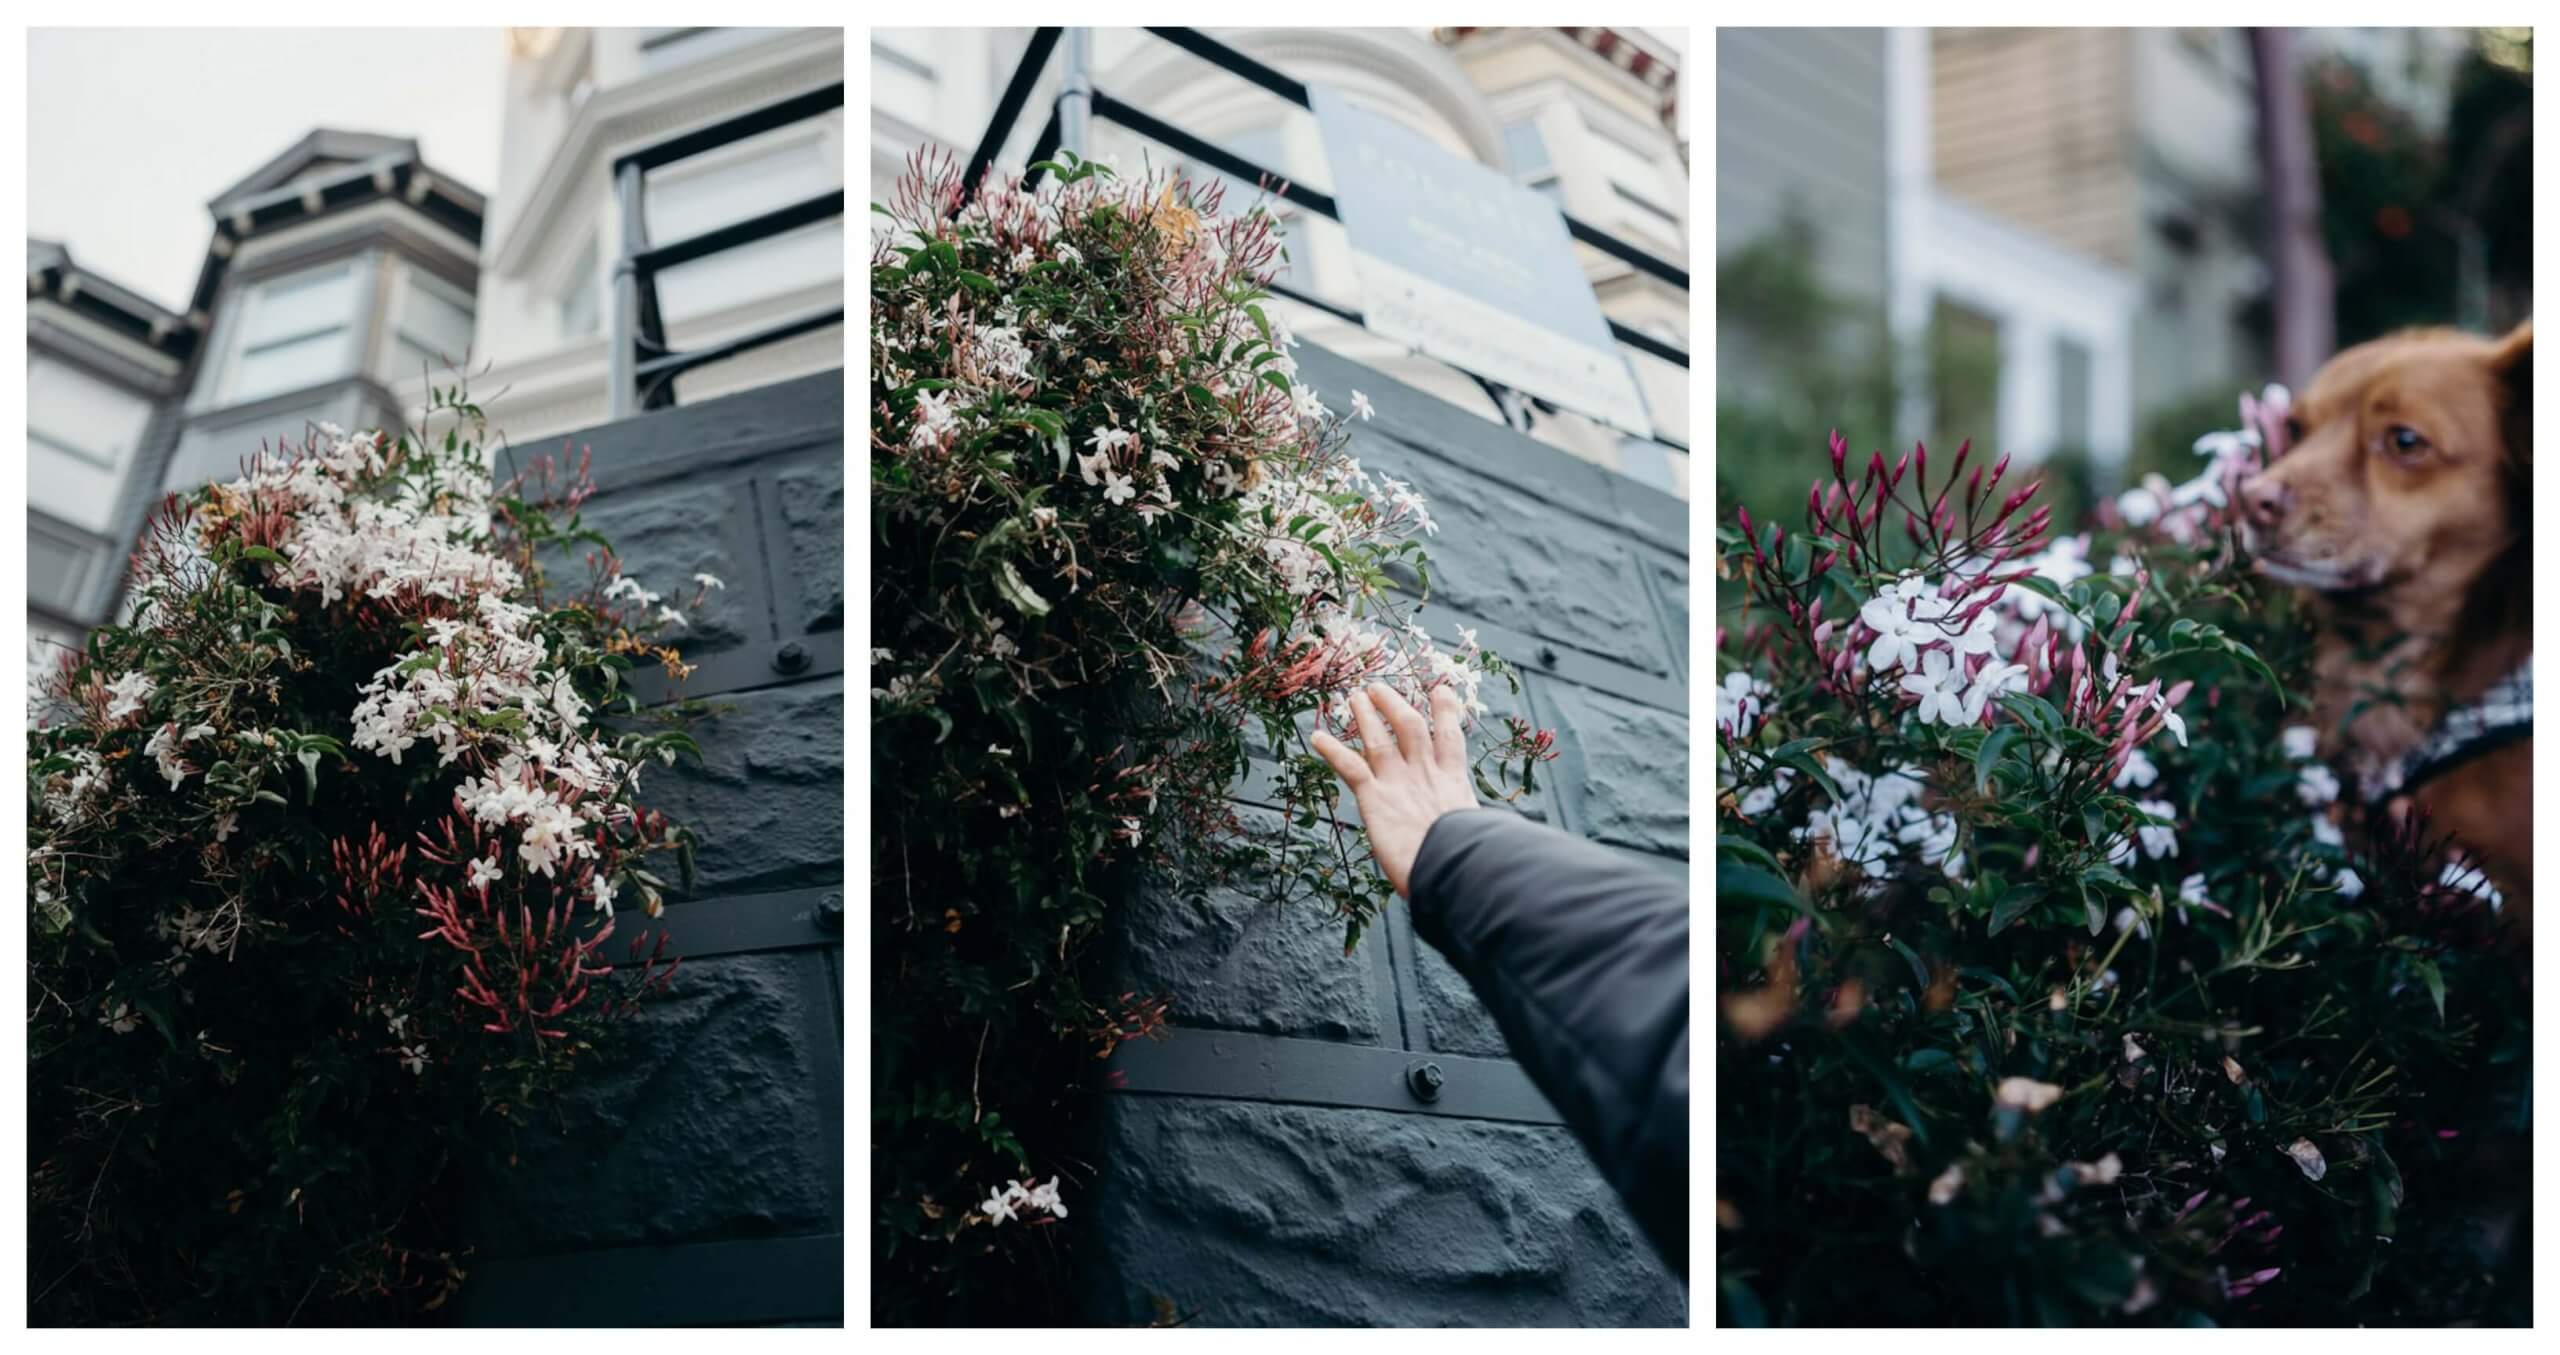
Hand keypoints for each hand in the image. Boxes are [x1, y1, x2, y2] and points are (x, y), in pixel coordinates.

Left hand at [1309, 682, 1480, 897]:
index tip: (1440, 690)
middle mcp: (1425, 774)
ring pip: (1378, 739)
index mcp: (1453, 781)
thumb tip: (1492, 836)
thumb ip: (1476, 826)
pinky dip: (1332, 750)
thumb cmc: (1475, 858)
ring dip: (1365, 717)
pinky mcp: (1376, 797)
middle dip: (1393, 704)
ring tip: (1354, 697)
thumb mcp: (1479, 833)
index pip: (1450, 736)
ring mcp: (1399, 782)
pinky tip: (1316, 738)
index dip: (1445, 711)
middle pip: (1409, 726)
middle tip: (1377, 689)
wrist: (1457, 866)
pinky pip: (1350, 766)